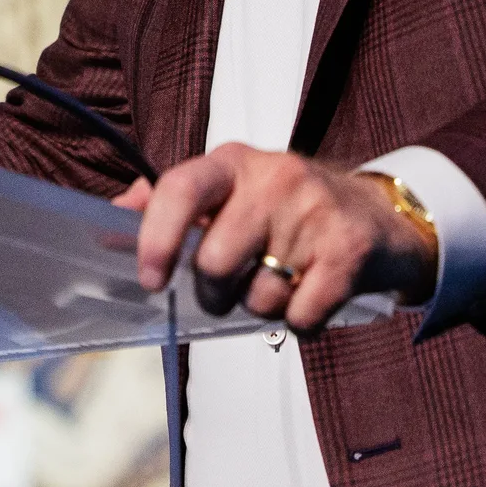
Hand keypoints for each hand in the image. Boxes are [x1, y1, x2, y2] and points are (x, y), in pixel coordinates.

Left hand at [118, 146, 435, 330]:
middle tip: (232, 288)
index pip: (180, 188)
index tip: (150, 280)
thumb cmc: (286, 212)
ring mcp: (314, 212)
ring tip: (282, 283)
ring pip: (258, 296)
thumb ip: (170, 204)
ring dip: (263, 308)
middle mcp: (274, 178)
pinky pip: (301, 316)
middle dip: (216, 293)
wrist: (378, 218)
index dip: (155, 238)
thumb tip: (108, 221)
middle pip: (215, 262)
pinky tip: (311, 297)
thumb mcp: (230, 193)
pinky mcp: (349, 249)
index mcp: (233, 163)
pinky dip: (301, 323)